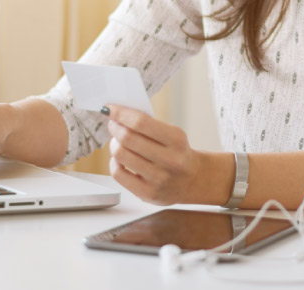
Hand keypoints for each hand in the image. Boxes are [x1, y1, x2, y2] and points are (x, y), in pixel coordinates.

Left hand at [103, 104, 225, 205]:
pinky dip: (114, 163)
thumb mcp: (173, 135)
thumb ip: (149, 125)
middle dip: (115, 128)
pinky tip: (120, 159)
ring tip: (118, 142)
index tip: (110, 109)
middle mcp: (170, 160)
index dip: (120, 113)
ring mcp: (159, 179)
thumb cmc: (177, 153)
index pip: (141, 122)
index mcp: (177, 140)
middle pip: (128, 138)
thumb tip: (118, 115)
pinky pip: (118, 174)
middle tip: (114, 125)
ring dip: (114, 144)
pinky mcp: (148, 193)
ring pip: (121, 155)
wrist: (193, 181)